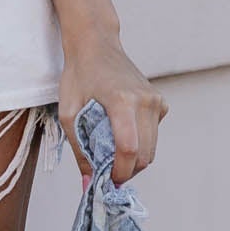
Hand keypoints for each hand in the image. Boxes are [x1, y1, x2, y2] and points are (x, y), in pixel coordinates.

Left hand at [59, 18, 166, 186]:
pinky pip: (153, 135)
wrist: (96, 45)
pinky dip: (140, 143)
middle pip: (145, 154)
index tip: (107, 181)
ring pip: (152, 148)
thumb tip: (89, 185)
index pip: (129, 149)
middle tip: (106, 171)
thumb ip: (80, 151)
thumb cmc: (78, 76)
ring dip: (134, 160)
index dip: (119, 172)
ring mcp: (156, 101)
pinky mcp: (160, 102)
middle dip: (127, 170)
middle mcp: (145, 101)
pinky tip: (121, 132)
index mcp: (122, 102)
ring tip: (111, 154)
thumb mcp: (69, 114)